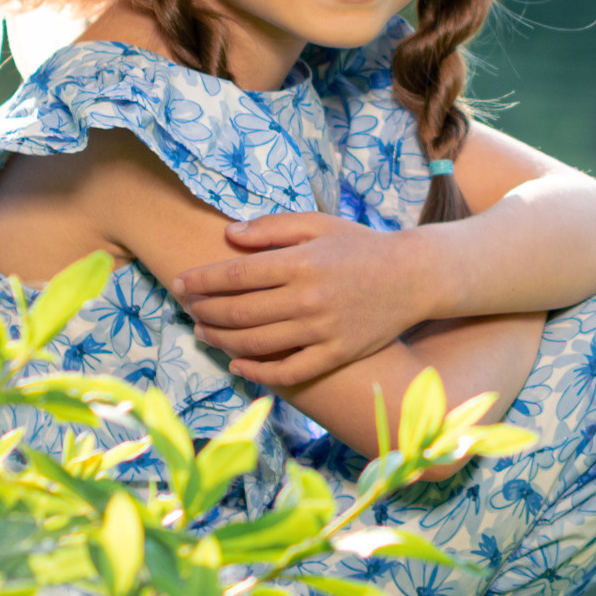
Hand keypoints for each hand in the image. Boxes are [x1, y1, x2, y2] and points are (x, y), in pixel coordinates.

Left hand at [171, 213, 429, 384]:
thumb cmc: (362, 246)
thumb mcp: (320, 223)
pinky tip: (238, 363)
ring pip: (255, 343)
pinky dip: (256, 372)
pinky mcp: (335, 354)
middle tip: (188, 308)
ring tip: (202, 332)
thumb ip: (273, 227)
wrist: (414, 276)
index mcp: (302, 262)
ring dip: (220, 340)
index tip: (180, 282)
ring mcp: (322, 331)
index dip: (202, 281)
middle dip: (204, 311)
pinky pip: (287, 372)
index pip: (236, 275)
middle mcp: (308, 299)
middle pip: (238, 312)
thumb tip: (229, 235)